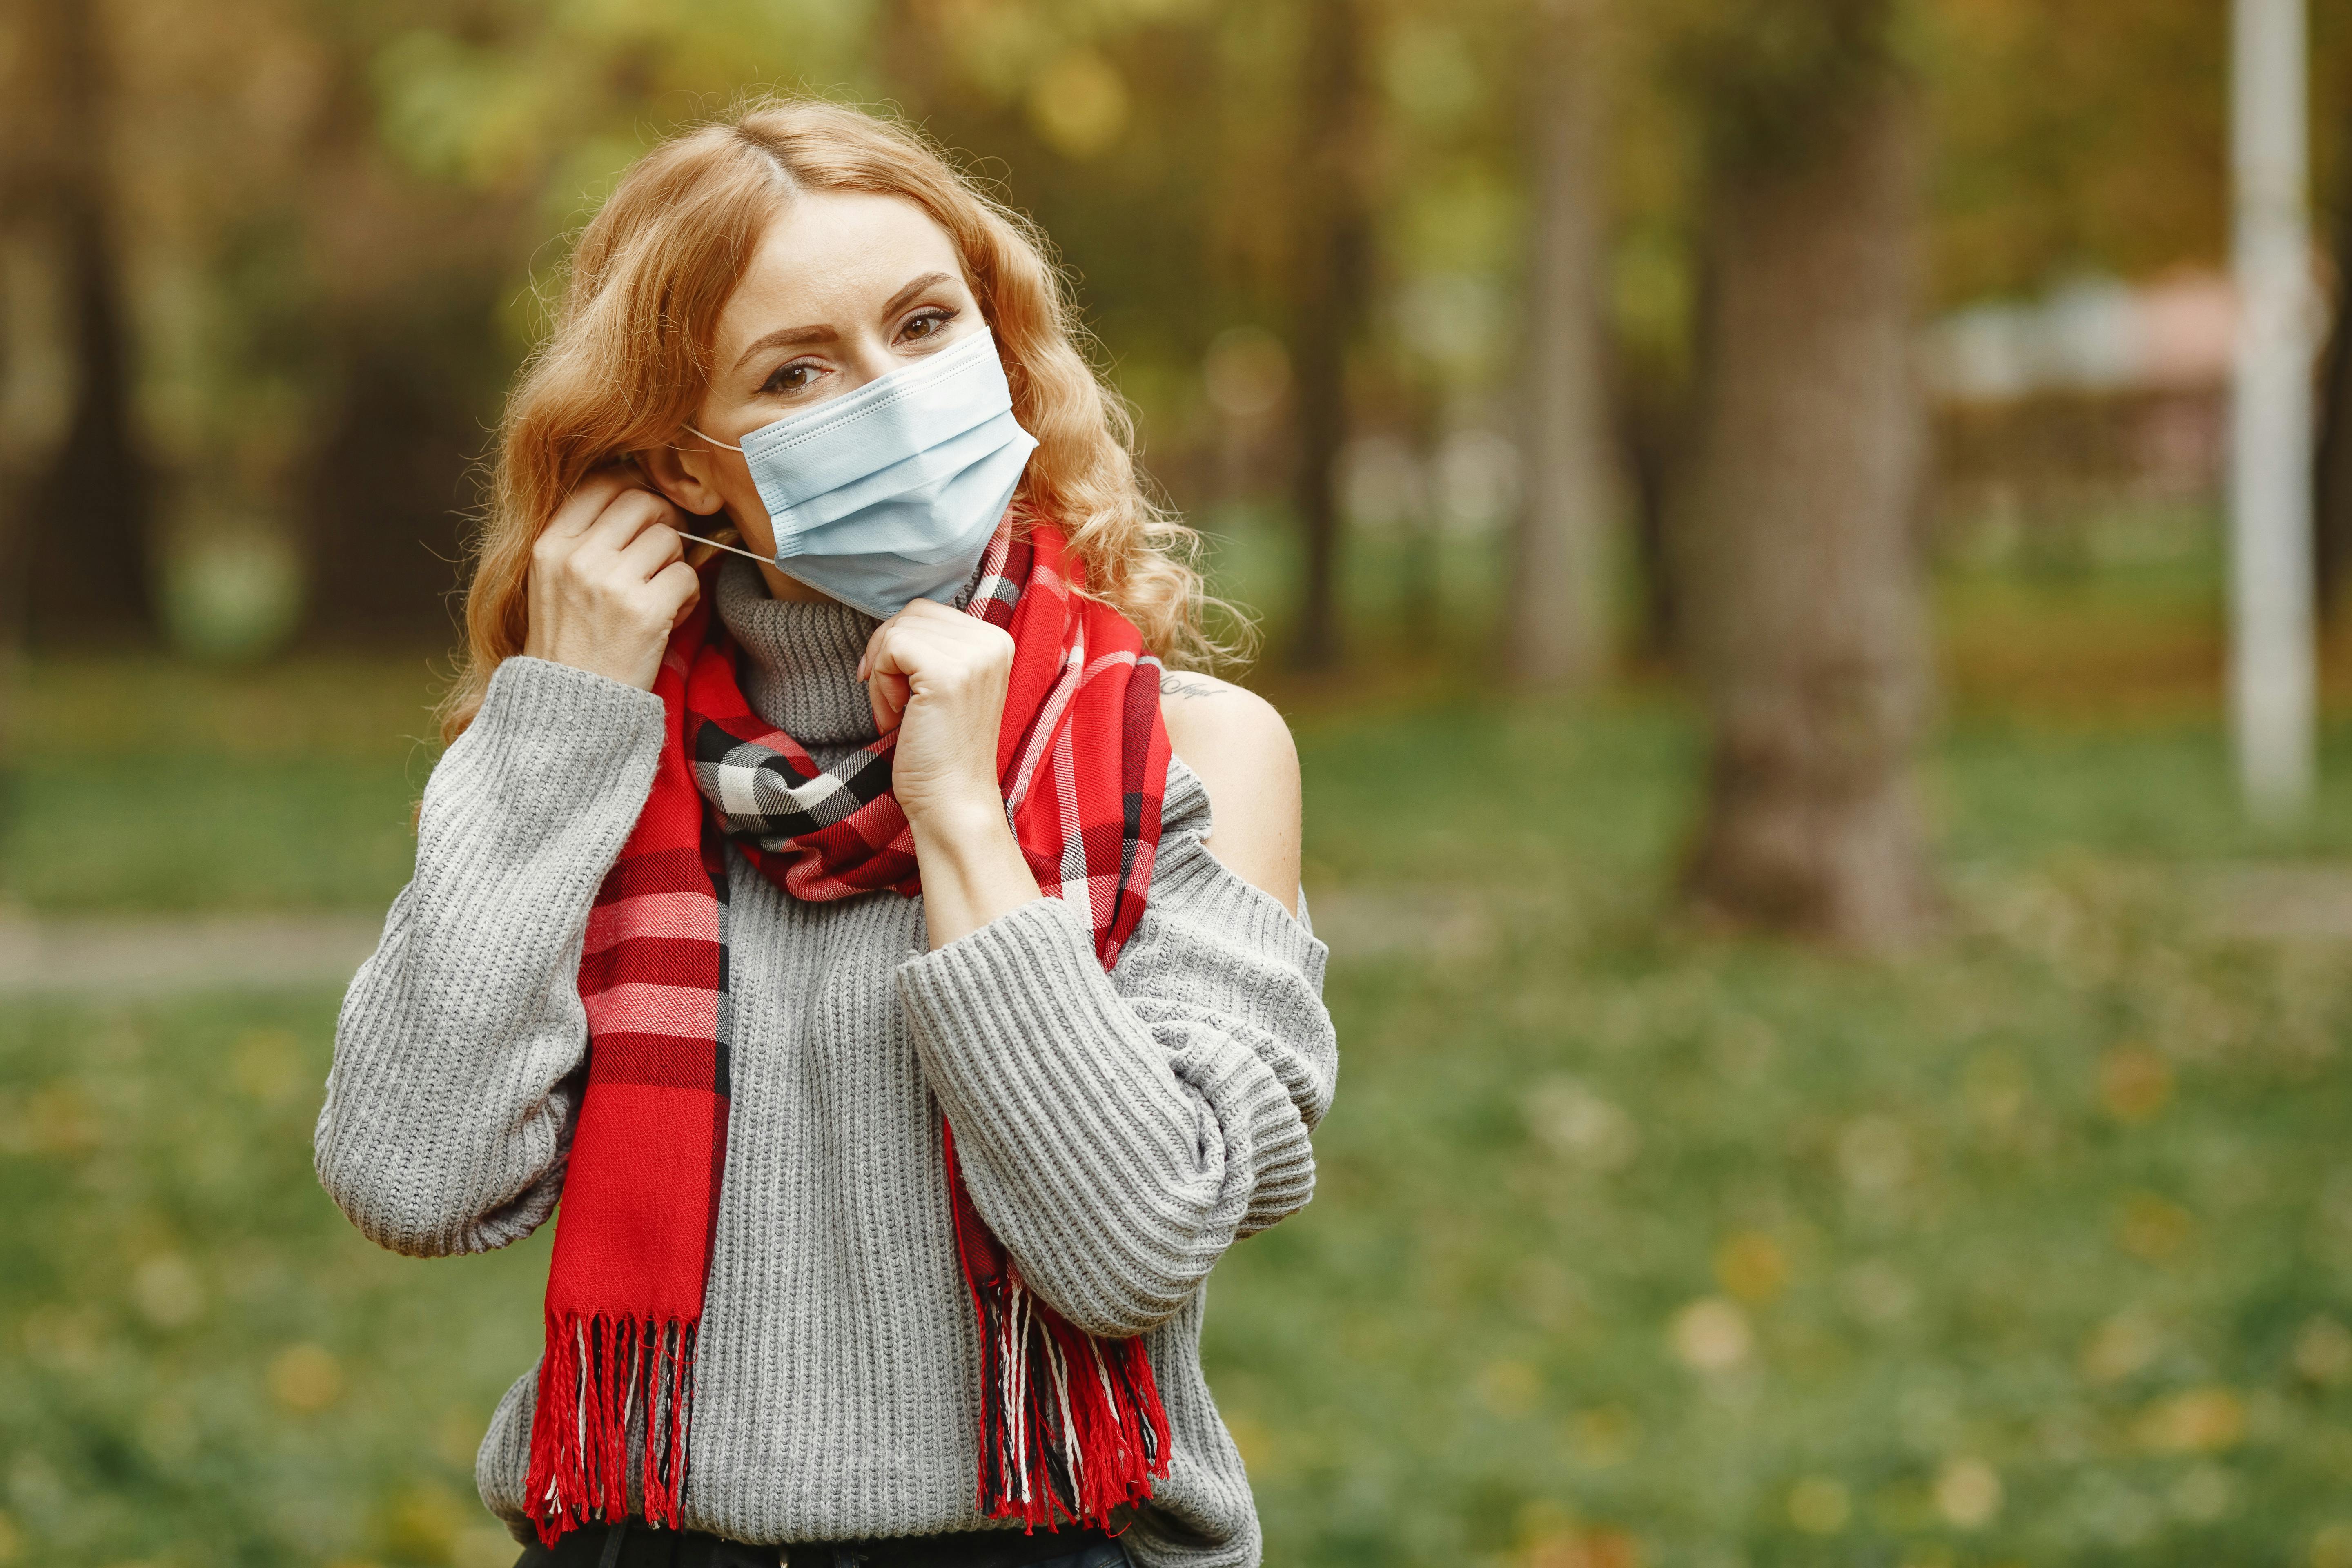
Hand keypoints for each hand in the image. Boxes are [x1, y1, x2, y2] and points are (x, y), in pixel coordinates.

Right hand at [522, 472, 701, 690]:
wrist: (567, 708)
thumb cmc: (567, 641)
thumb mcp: (552, 580)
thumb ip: (583, 537)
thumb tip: (636, 491)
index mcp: (549, 544)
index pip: (602, 481)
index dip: (634, 487)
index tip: (645, 512)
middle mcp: (577, 557)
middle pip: (642, 500)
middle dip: (663, 520)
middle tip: (663, 551)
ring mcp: (611, 584)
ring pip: (669, 537)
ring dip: (675, 563)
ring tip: (659, 594)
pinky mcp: (645, 613)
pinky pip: (688, 576)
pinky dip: (689, 595)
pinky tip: (670, 616)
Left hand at [859, 601, 1042, 946]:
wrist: (953, 803)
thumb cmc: (941, 752)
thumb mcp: (946, 685)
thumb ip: (935, 648)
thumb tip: (891, 622)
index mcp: (997, 641)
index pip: (928, 613)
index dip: (899, 648)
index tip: (900, 693)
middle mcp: (993, 641)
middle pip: (912, 614)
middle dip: (888, 656)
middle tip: (896, 705)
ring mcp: (973, 656)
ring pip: (897, 630)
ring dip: (882, 674)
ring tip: (898, 714)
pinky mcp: (947, 673)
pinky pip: (891, 649)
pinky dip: (879, 685)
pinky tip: (895, 719)